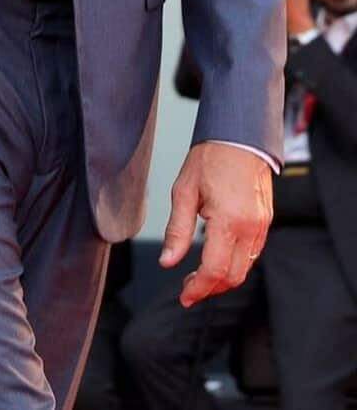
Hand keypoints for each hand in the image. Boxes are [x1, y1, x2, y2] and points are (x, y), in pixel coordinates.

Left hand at [160, 143, 271, 306]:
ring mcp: (262, 226)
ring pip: (245, 268)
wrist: (240, 137)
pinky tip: (217, 257)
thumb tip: (167, 261)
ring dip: (223, 278)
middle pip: (233, 276)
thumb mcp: (184, 191)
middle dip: (210, 289)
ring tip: (199, 276)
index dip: (198, 288)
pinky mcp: (266, 222)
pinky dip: (235, 263)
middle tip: (188, 289)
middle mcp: (250, 228)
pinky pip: (253, 253)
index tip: (184, 296)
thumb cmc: (210, 158)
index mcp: (228, 221)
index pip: (214, 270)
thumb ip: (177, 230)